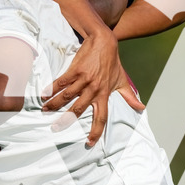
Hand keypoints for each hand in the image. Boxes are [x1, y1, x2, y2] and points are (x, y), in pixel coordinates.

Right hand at [42, 29, 120, 145]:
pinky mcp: (75, 70)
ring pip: (67, 97)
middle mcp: (94, 89)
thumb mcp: (121, 80)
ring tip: (45, 110)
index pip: (101, 117)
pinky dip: (51, 89)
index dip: (96, 131)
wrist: (104, 42)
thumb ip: (129, 96)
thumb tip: (141, 107)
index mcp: (104, 94)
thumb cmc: (112, 62)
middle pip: (78, 110)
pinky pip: (61, 82)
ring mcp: (83, 80)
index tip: (89, 142)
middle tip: (55, 128)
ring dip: (54, 105)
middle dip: (66, 120)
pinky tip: (44, 95)